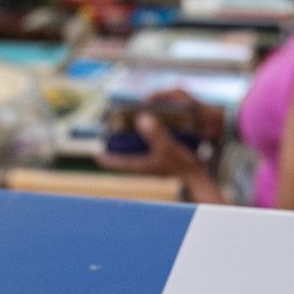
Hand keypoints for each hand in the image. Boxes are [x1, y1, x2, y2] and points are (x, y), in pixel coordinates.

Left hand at [95, 98, 221, 201]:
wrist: (198, 175)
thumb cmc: (183, 163)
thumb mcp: (169, 146)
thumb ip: (155, 133)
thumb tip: (141, 118)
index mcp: (141, 165)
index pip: (116, 163)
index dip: (105, 158)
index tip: (95, 154)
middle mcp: (144, 167)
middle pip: (122, 160)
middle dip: (114, 151)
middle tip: (106, 141)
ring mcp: (152, 166)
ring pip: (132, 157)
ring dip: (126, 148)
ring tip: (121, 136)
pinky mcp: (160, 162)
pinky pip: (143, 154)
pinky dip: (139, 146)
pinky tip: (143, 137)